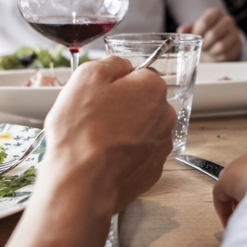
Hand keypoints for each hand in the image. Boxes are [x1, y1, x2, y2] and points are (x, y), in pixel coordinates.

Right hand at [43, 56, 175, 214]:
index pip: (140, 74)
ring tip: (96, 141)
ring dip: (124, 132)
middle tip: (94, 117)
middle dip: (122, 107)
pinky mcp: (151, 172)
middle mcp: (165, 117)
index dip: (117, 83)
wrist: (80, 184)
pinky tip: (104, 159)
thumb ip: (111, 63)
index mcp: (153, 88)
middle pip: (143, 103)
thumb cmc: (81, 131)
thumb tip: (121, 65)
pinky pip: (138, 155)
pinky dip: (124, 155)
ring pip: (141, 130)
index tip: (101, 94)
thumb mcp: (86, 77)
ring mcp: (161, 147)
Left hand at [178, 7, 242, 61]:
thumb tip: (181, 31)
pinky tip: (214, 54)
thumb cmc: (204, 34)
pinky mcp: (238, 45)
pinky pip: (226, 54)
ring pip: (221, 45)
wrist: (217, 43)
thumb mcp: (195, 29)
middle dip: (204, 43)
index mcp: (215, 13)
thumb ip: (188, 29)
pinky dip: (217, 56)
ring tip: (207, 50)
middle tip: (200, 46)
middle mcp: (227, 20)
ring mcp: (235, 33)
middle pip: (213, 34)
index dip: (197, 33)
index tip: (194, 38)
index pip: (205, 22)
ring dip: (210, 51)